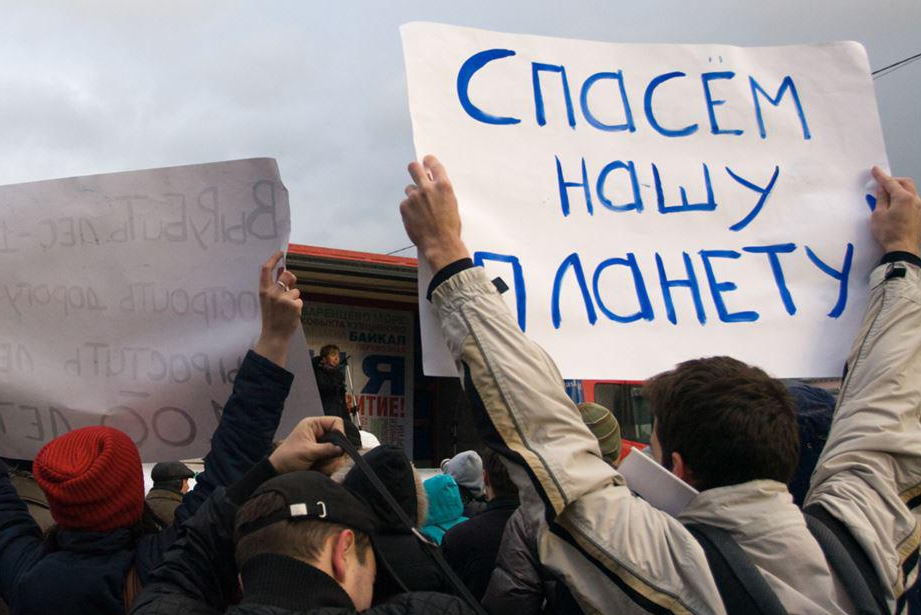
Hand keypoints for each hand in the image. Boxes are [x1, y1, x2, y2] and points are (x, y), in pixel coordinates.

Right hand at [254, 251, 302, 366]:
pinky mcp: (294, 304)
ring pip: (295, 290)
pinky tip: (291, 315)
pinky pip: (299, 300)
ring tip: (287, 310)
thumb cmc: (271, 318)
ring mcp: (283, 298)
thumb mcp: (268, 301)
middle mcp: (273, 292)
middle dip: (292, 278)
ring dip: (294, 298)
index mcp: (264, 291)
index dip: (273, 258)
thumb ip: (274, 287)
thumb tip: (282, 271)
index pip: (266, 270)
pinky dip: (298, 307)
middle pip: (287, 275)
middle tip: (292, 285)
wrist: (274, 336)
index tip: (279, 253)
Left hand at [269, 416, 343, 473]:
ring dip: (331, 460)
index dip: (340, 432)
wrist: (278, 472)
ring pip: (337, 450)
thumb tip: (341, 448)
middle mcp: (319, 433)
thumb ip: (326, 449)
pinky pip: (333, 459)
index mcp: (313, 425)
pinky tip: (320, 468)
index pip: (335, 422)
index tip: (339, 445)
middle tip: (326, 458)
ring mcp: (321, 444)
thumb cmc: (287, 457)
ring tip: (319, 465)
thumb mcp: (307, 452)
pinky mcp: (322, 455)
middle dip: (334, 450)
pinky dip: (329, 465)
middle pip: (338, 438)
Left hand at [400, 155, 469, 270]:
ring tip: (421, 209)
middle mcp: (427, 188)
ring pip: (409, 188)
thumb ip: (441, 190)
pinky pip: (405, 203)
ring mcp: (414, 197)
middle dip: (415, 168)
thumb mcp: (452, 204)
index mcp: (443, 186)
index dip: (428, 161)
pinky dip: (409, 209)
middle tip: (416, 171)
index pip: (433, 164)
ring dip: (413, 195)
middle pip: (414, 167)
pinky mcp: (404, 206)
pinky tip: (417, 218)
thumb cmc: (449, 227)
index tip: (426, 161)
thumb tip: (432, 181)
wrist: (440, 244)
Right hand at [871, 166, 920, 256]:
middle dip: (894, 181)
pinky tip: (897, 207)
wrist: (902, 250)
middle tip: (883, 184)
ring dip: (900, 190)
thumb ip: (881, 199)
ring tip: (889, 197)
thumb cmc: (888, 233)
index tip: (875, 169)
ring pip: (911, 192)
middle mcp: (916, 200)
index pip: (891, 183)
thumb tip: (882, 189)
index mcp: (904, 198)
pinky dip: (904, 199)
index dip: (881, 176)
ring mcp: (920, 208)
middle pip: (905, 183)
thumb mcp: (878, 215)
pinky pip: (913, 201)